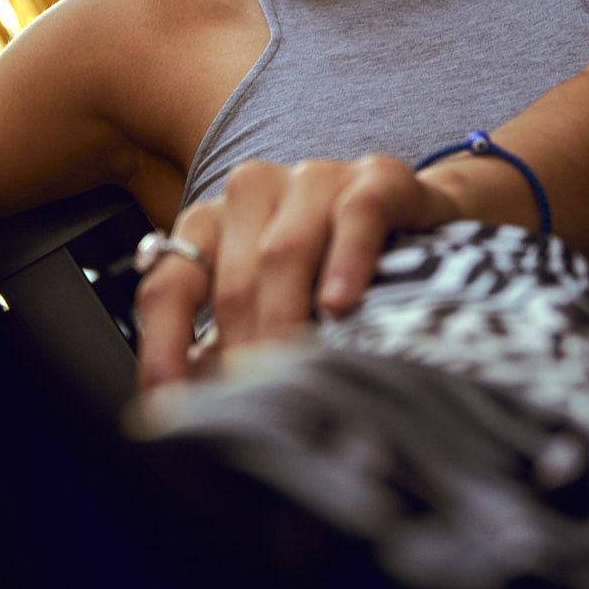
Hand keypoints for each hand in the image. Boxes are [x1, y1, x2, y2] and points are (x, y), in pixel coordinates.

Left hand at [134, 155, 462, 389]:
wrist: (425, 225)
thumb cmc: (334, 275)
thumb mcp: (273, 307)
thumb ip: (228, 347)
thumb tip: (188, 410)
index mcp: (213, 222)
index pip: (170, 283)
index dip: (163, 345)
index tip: (167, 402)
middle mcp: (254, 190)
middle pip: (233, 280)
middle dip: (243, 351)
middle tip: (258, 408)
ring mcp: (314, 178)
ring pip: (284, 251)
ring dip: (286, 318)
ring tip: (296, 372)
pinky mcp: (377, 178)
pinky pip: (356, 216)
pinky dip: (347, 262)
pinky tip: (342, 305)